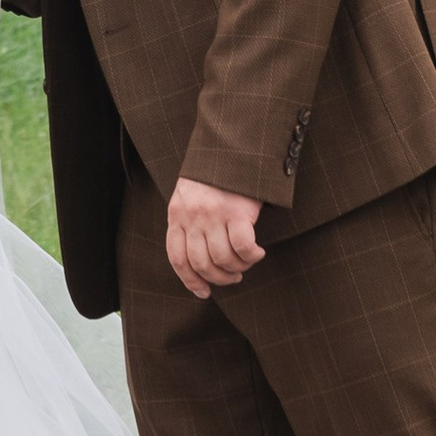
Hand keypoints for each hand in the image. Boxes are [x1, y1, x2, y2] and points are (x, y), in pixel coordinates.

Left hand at [166, 178, 265, 298]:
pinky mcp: (237, 211)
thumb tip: (199, 261)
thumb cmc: (214, 173)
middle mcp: (192, 217)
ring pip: (223, 259)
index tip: (203, 291)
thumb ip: (189, 221)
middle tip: (233, 277)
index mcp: (177, 214)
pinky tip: (258, 252)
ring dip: (237, 269)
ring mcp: (214, 214)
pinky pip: (243, 247)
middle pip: (201, 264)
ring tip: (246, 263)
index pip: (177, 258)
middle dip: (219, 278)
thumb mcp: (190, 195)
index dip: (190, 280)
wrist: (232, 144)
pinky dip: (252, 256)